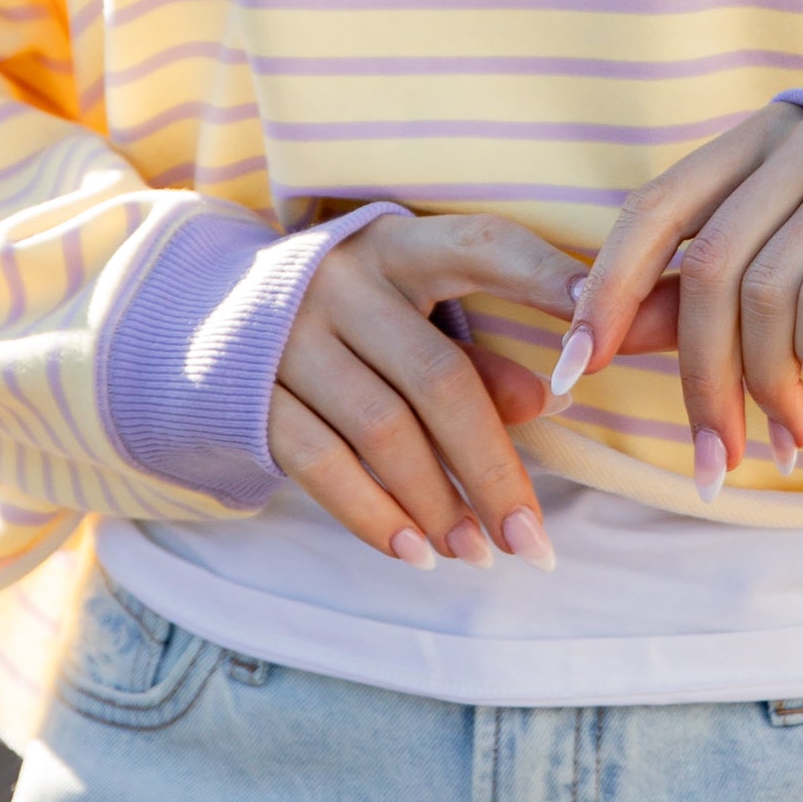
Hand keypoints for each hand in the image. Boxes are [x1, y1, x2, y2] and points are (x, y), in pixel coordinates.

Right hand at [270, 212, 584, 573]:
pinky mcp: (251, 392)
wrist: (204, 321)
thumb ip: (481, 358)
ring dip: (438, 505)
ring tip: (478, 555)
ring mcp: (290, 336)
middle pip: (437, 377)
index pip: (484, 247)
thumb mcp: (412, 319)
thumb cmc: (349, 324)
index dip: (542, 283)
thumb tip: (553, 400)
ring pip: (382, 430)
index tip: (598, 344)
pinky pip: (320, 463)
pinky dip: (372, 515)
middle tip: (532, 539)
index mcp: (400, 247)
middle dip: (492, 467)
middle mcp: (343, 281)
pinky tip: (413, 552)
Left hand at [557, 101, 802, 496]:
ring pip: (767, 296)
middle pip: (710, 269)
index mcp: (753, 139)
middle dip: (699, 378)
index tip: (574, 371)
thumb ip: (690, 291)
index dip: (606, 291)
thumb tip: (593, 341)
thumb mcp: (774, 260)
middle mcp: (800, 139)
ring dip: (766, 388)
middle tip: (710, 460)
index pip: (655, 209)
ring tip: (785, 435)